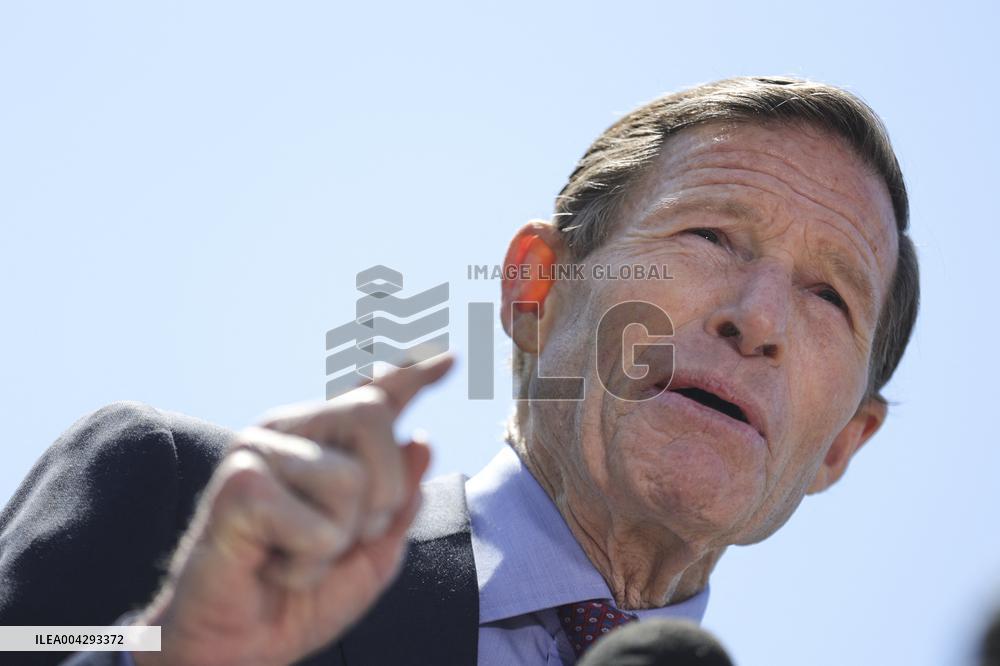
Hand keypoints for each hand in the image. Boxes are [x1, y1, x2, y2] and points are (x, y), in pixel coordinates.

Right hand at [133, 354, 453, 665]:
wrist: (237, 647)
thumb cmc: (297, 596)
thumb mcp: (371, 552)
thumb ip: (401, 500)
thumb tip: (421, 438)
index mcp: (323, 443)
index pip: (374, 397)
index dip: (413, 374)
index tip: (450, 356)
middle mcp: (290, 432)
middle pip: (373, 414)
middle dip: (385, 490)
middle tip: (345, 537)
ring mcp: (259, 450)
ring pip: (351, 480)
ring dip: (338, 541)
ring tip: (296, 556)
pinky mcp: (238, 482)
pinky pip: (318, 524)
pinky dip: (307, 564)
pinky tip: (270, 565)